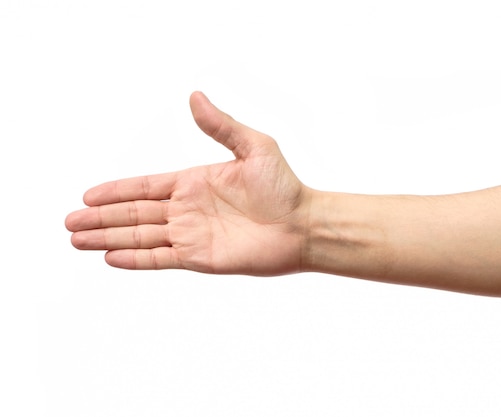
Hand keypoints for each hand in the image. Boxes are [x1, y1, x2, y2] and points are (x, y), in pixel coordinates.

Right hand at [66, 92, 309, 275]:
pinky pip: (160, 259)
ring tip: (77, 239)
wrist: (302, 225)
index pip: (145, 187)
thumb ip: (221, 126)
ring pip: (140, 236)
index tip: (88, 194)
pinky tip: (110, 257)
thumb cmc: (283, 186)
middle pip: (134, 213)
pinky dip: (135, 259)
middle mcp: (187, 209)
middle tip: (69, 222)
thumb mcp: (254, 147)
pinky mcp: (200, 258)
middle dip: (100, 217)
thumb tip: (195, 97)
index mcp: (194, 182)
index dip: (116, 191)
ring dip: (108, 238)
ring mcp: (191, 235)